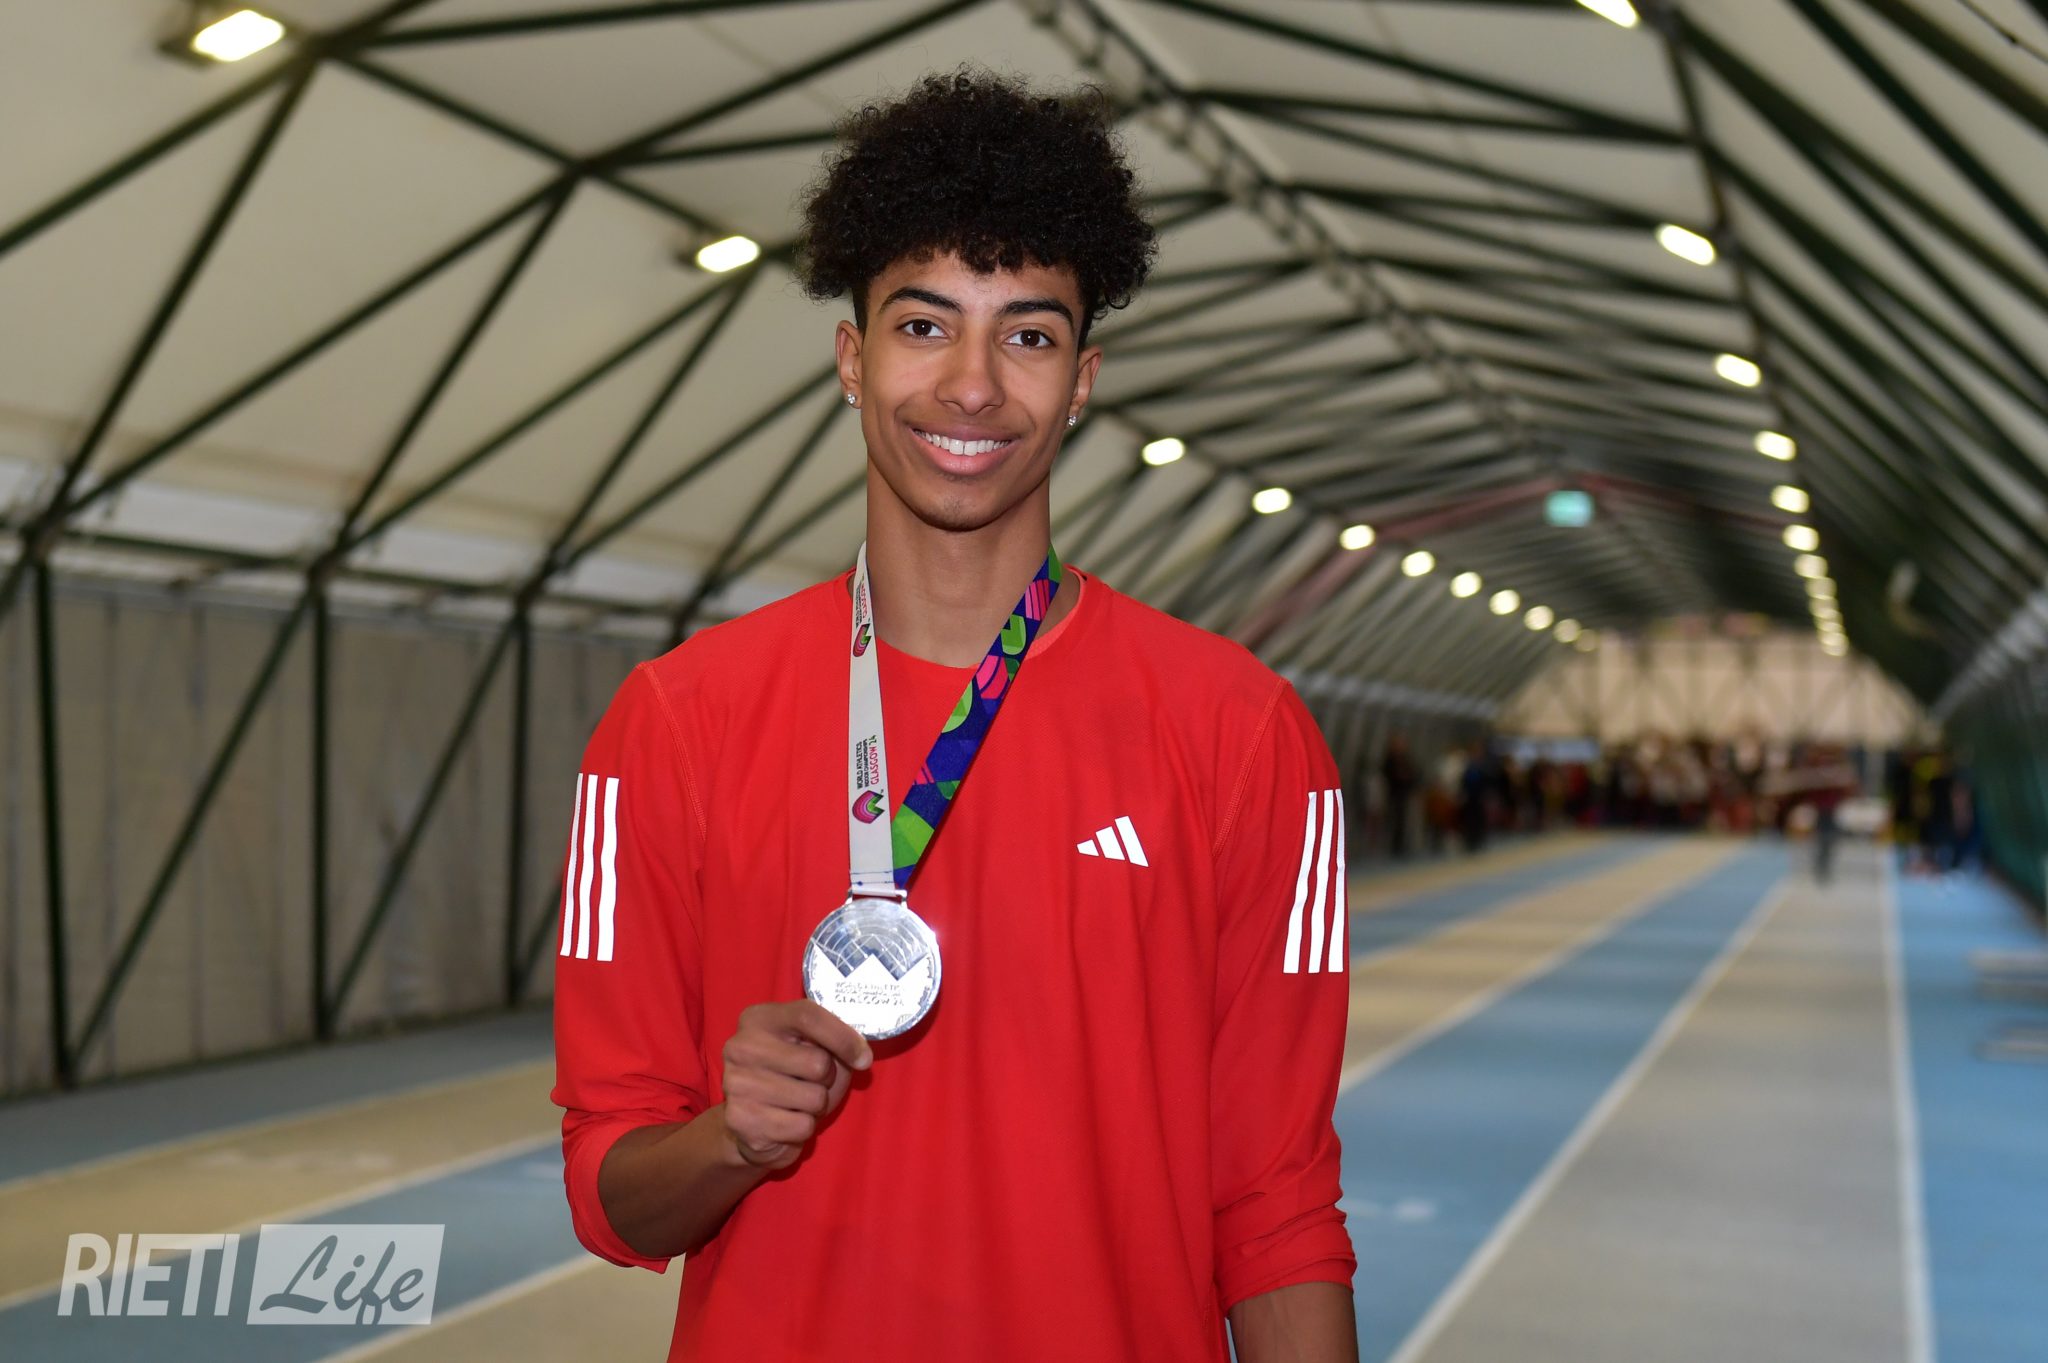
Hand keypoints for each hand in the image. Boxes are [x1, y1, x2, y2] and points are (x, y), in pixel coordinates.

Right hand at [719, 1001, 872, 1170]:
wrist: (751, 1125)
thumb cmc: (790, 1079)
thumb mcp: (811, 1049)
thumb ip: (831, 1041)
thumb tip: (860, 1055)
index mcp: (759, 1019)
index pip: (808, 1016)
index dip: (843, 1038)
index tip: (863, 1057)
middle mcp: (741, 1047)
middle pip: (817, 1062)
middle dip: (828, 1079)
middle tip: (811, 1083)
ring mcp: (736, 1084)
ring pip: (814, 1098)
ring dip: (816, 1106)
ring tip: (796, 1103)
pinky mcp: (742, 1120)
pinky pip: (802, 1126)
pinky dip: (804, 1128)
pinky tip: (784, 1122)